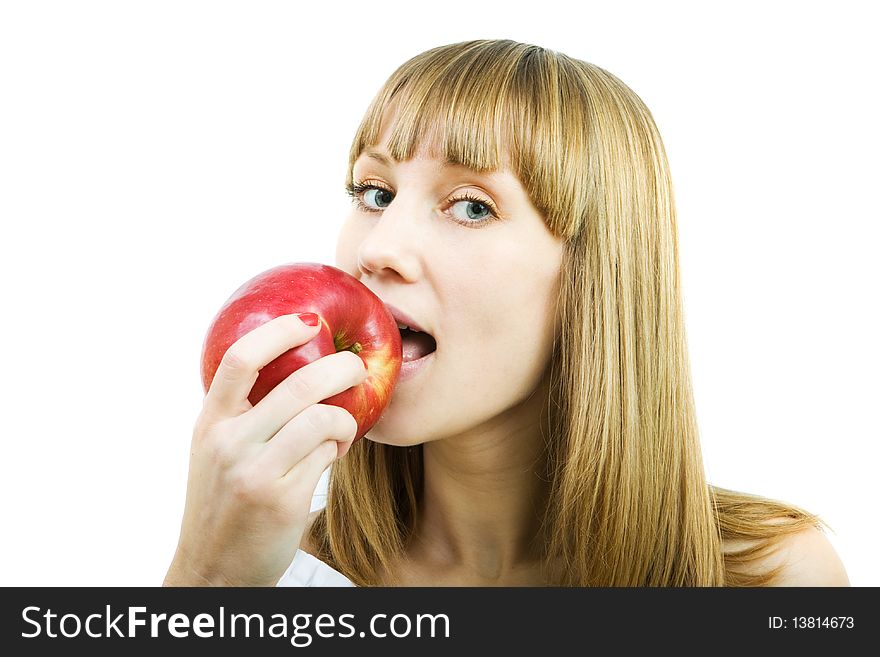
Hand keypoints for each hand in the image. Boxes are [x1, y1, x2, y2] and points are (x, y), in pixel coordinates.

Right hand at [163, 313, 366, 585]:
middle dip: (341, 368)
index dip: (278, 331)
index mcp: (210, 423)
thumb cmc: (225, 503)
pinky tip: (335, 455)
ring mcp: (254, 471)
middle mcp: (228, 443)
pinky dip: (340, 448)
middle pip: (298, 384)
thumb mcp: (216, 452)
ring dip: (346, 419)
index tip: (310, 320)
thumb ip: (242, 415)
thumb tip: (296, 369)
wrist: (215, 569)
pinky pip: (327, 453)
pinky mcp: (281, 499)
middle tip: (357, 368)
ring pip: (323, 418)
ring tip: (344, 430)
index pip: (239, 359)